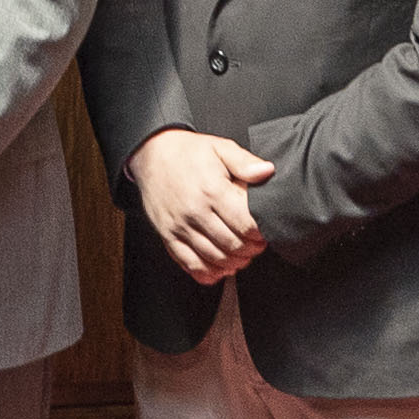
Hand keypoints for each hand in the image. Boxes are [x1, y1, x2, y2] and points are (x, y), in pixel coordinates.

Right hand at [126, 127, 277, 286]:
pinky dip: (208, 272)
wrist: (150, 154)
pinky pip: (189, 263)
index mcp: (211, 190)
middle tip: (257, 244)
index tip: (265, 231)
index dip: (261, 233)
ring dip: (234, 262)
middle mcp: (195, 211)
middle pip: (233, 245)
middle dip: (251, 249)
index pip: (246, 225)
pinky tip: (220, 267)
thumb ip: (244, 162)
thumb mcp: (219, 147)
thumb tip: (267, 171)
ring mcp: (179, 226)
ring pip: (214, 258)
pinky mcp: (168, 235)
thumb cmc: (187, 152)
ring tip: (242, 255)